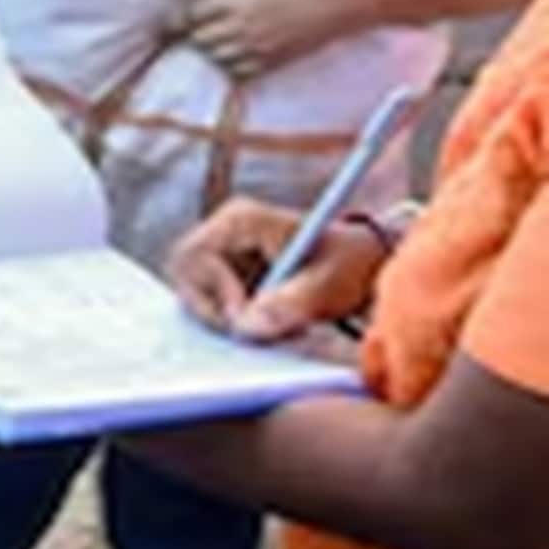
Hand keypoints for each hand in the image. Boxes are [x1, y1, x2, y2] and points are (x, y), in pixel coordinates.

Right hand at [168, 198, 387, 341]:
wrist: (363, 264)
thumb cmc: (349, 264)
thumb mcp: (327, 285)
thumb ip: (289, 304)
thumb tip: (245, 327)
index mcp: (241, 219)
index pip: (195, 256)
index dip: (215, 291)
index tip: (244, 318)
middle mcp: (222, 231)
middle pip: (186, 275)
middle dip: (214, 309)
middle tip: (253, 330)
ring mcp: (219, 252)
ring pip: (193, 293)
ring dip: (226, 317)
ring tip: (270, 324)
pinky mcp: (222, 274)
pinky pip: (207, 302)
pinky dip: (232, 319)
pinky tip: (264, 320)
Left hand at [184, 0, 358, 78]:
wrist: (342, 2)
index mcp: (237, 0)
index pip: (193, 14)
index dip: (187, 16)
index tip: (186, 16)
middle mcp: (242, 27)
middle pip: (200, 39)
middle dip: (196, 34)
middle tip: (198, 31)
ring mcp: (257, 47)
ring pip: (216, 59)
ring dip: (212, 52)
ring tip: (215, 45)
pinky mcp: (274, 62)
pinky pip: (240, 73)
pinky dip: (232, 68)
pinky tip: (235, 59)